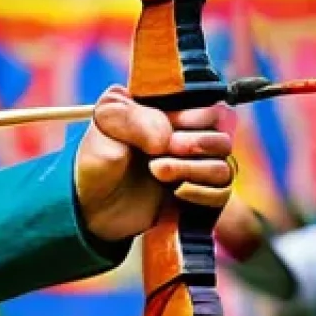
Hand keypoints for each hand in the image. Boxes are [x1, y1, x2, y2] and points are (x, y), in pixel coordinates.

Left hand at [75, 86, 233, 241]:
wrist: (92, 208)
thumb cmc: (96, 162)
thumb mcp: (103, 130)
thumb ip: (132, 120)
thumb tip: (166, 139)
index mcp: (171, 115)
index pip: (208, 107)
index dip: (193, 116)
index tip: (168, 125)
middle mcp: (188, 139)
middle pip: (222, 135)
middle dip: (197, 142)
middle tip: (164, 149)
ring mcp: (193, 169)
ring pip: (224, 166)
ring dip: (193, 168)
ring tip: (157, 171)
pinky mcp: (195, 197)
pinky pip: (221, 193)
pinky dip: (203, 193)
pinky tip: (177, 193)